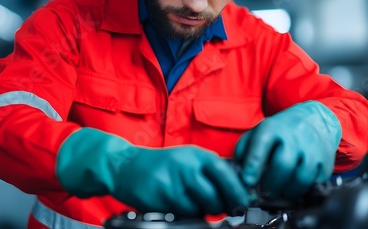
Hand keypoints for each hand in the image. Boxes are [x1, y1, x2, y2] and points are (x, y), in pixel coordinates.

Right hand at [56, 128, 248, 215]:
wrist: (125, 166)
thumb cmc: (162, 165)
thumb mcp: (189, 158)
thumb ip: (212, 170)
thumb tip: (240, 186)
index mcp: (196, 154)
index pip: (226, 173)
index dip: (237, 191)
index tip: (242, 202)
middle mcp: (185, 166)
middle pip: (215, 196)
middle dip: (220, 207)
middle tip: (218, 206)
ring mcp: (172, 182)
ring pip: (199, 208)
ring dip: (200, 211)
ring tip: (191, 200)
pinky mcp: (160, 198)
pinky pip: (183, 213)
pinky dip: (185, 213)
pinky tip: (177, 203)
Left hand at [234, 101, 341, 197]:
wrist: (314, 121)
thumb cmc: (279, 131)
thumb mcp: (258, 132)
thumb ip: (244, 151)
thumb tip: (237, 175)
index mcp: (272, 128)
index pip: (261, 145)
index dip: (253, 165)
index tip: (247, 181)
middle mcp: (294, 137)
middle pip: (283, 165)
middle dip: (270, 184)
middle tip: (263, 193)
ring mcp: (312, 150)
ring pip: (300, 179)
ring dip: (287, 192)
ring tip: (279, 192)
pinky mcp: (325, 163)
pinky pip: (314, 184)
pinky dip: (302, 192)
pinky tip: (294, 188)